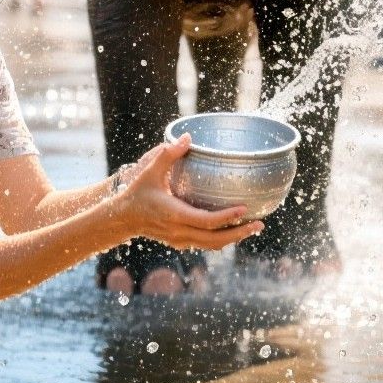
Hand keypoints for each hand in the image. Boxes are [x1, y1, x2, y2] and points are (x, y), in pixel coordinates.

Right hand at [118, 134, 262, 250]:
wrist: (123, 218)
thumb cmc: (138, 193)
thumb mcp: (150, 171)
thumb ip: (168, 154)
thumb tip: (188, 137)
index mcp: (175, 214)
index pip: (206, 221)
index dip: (227, 217)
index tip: (244, 208)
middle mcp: (179, 232)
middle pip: (215, 239)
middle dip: (239, 233)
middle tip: (259, 223)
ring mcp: (180, 240)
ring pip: (212, 245)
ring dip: (233, 238)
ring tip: (252, 227)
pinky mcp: (180, 242)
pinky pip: (205, 244)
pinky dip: (221, 239)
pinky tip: (233, 230)